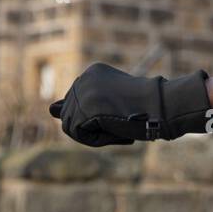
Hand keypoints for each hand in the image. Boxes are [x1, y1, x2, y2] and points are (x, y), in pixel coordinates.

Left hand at [48, 62, 212, 146]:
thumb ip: (80, 105)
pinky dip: (97, 138)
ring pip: (71, 126)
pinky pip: (79, 134)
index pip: (79, 105)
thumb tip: (51, 109)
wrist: (162, 106)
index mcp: (92, 73)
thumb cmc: (145, 108)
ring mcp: (83, 91)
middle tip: (121, 118)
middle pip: (72, 115)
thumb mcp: (109, 105)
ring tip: (118, 123)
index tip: (120, 111)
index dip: (97, 117)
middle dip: (93, 125)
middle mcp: (84, 78)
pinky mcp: (84, 108)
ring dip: (94, 133)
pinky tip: (114, 127)